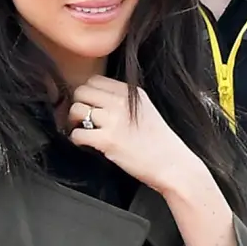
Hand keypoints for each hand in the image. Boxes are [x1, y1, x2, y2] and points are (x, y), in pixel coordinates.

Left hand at [69, 76, 195, 194]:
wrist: (173, 165)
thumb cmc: (161, 142)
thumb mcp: (146, 109)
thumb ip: (124, 101)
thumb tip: (98, 101)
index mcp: (130, 92)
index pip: (95, 80)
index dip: (88, 93)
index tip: (89, 104)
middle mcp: (121, 102)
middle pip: (81, 91)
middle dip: (78, 104)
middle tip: (81, 118)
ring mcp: (113, 120)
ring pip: (76, 109)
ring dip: (74, 121)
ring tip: (82, 130)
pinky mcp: (107, 141)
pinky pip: (77, 134)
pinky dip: (76, 139)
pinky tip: (84, 144)